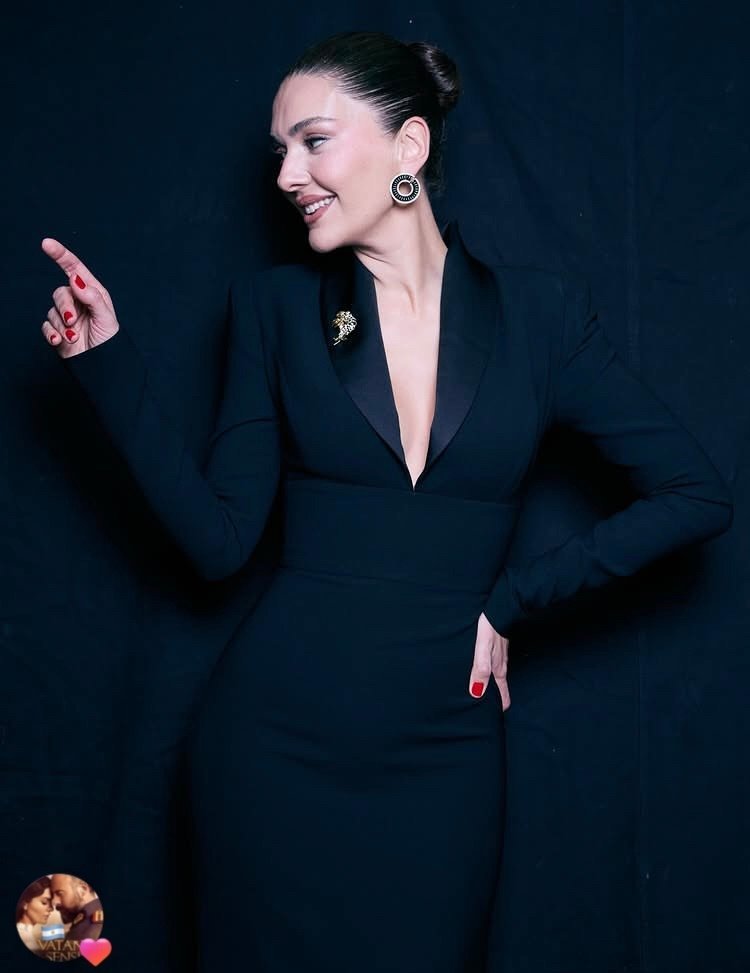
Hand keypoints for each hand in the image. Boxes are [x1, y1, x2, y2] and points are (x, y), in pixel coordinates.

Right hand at [40, 238, 119, 356]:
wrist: (101, 365)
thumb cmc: (109, 341)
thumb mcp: (105, 317)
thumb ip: (91, 297)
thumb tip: (75, 278)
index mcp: (92, 292)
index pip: (74, 269)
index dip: (60, 255)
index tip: (46, 243)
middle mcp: (78, 301)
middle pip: (60, 293)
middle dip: (65, 308)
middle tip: (74, 322)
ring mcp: (66, 316)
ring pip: (52, 311)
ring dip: (63, 325)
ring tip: (75, 337)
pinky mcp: (57, 330)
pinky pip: (46, 326)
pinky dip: (53, 334)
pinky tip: (63, 341)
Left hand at [468, 612, 509, 710]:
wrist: (499, 608)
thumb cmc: (490, 629)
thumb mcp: (482, 650)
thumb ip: (480, 670)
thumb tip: (476, 693)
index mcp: (498, 671)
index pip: (502, 697)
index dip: (498, 710)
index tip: (490, 721)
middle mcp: (500, 667)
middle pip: (499, 690)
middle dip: (493, 703)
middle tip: (482, 715)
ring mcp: (499, 659)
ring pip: (496, 680)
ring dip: (490, 690)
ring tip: (479, 699)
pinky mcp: (496, 650)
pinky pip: (493, 668)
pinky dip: (488, 677)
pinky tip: (480, 675)